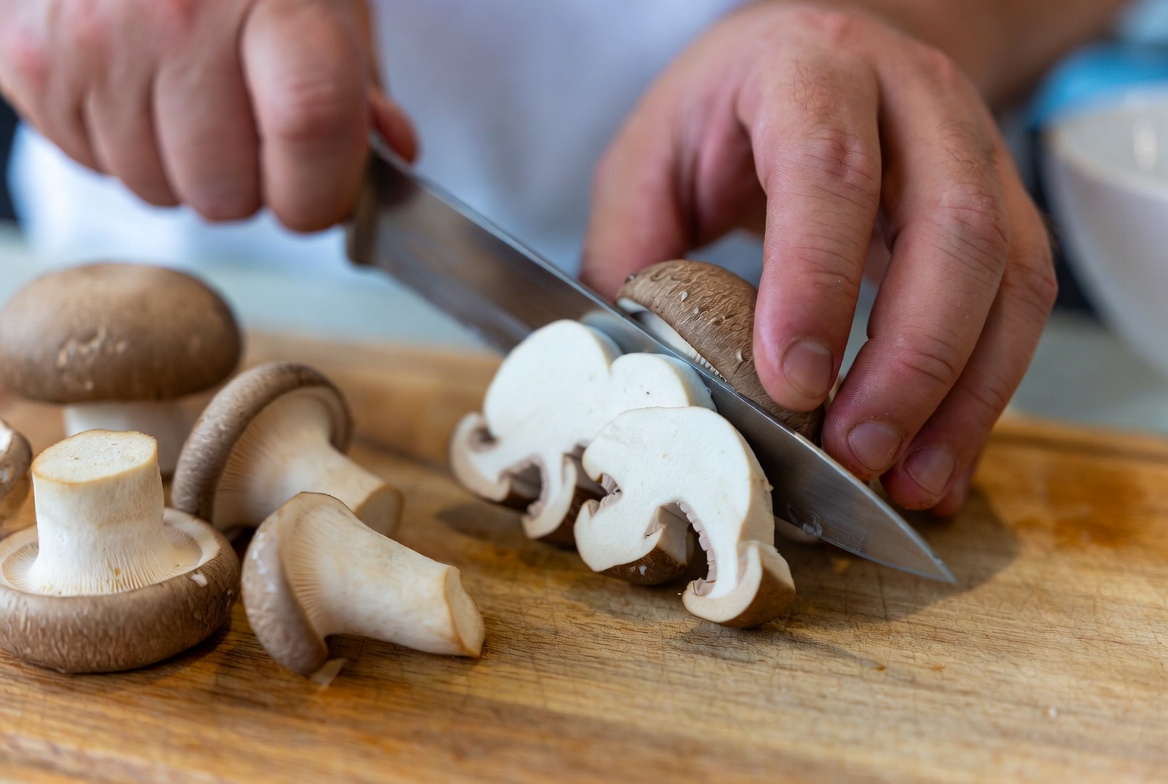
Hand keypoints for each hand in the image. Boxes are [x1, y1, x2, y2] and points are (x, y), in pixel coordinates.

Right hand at [0, 0, 415, 230]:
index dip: (324, 193)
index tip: (324, 196)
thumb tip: (390, 157)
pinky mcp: (28, 60)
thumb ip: (359, 84)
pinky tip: (139, 85)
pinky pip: (92, 164)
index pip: (312, 134)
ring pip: (158, 191)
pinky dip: (121, 144)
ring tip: (191, 95)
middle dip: (253, 185)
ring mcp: (93, 41)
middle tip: (251, 128)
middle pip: (228, 193)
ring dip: (185, 168)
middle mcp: (176, 17)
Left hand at [580, 3, 1056, 513]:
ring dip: (961, 393)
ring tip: (909, 481)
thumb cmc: (728, 112)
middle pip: (950, 228)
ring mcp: (976, 149)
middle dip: (909, 359)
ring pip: (1009, 273)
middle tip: (854, 451)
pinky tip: (939, 458)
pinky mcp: (1005, 208)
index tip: (790, 383)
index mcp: (809, 69)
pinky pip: (1023, 305)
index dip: (815, 281)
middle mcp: (913, 99)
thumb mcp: (652, 155)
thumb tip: (635, 369)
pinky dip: (984, 393)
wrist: (825, 53)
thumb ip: (631, 248)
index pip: (828, 170)